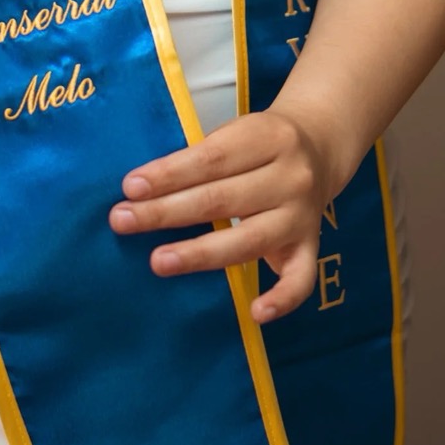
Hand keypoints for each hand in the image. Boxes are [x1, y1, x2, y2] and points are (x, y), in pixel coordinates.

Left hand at [109, 103, 347, 324]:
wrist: (321, 145)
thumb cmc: (258, 142)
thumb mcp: (236, 132)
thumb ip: (200, 158)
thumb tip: (141, 190)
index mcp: (268, 137)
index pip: (211, 159)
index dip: (169, 174)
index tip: (130, 187)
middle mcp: (290, 176)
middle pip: (222, 199)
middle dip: (167, 212)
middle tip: (123, 220)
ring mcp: (303, 215)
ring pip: (249, 240)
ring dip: (199, 253)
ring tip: (158, 261)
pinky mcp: (311, 246)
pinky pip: (301, 278)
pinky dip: (281, 299)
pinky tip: (254, 312)